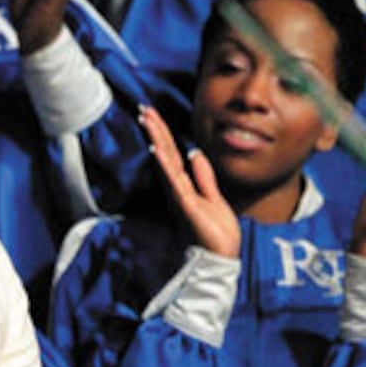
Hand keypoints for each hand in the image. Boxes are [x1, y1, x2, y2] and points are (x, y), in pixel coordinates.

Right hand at [140, 105, 240, 256]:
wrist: (222, 258)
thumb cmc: (216, 233)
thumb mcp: (213, 197)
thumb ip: (203, 176)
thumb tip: (194, 153)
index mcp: (184, 185)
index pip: (171, 153)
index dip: (162, 132)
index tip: (152, 113)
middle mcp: (178, 188)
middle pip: (165, 152)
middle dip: (155, 129)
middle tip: (143, 108)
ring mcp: (180, 196)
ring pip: (167, 161)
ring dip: (157, 139)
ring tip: (147, 120)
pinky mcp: (186, 206)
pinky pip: (174, 181)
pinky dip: (164, 165)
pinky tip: (157, 149)